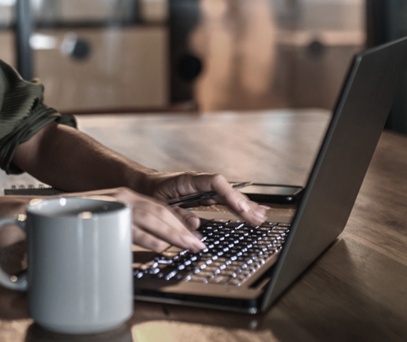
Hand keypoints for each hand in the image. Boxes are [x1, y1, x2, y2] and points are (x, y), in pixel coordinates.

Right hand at [70, 187, 207, 252]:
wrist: (40, 209)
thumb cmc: (74, 220)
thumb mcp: (107, 220)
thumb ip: (126, 228)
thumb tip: (153, 244)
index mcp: (125, 197)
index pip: (159, 209)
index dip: (179, 222)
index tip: (194, 236)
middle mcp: (121, 196)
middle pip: (160, 212)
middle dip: (182, 230)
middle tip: (199, 244)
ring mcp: (112, 203)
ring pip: (149, 218)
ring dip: (172, 233)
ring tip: (188, 246)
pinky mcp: (101, 213)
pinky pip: (129, 225)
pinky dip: (146, 237)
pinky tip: (160, 247)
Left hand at [142, 172, 266, 232]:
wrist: (145, 184)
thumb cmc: (151, 193)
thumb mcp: (159, 206)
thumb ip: (177, 215)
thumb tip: (195, 224)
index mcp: (189, 181)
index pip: (216, 182)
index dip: (230, 195)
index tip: (241, 209)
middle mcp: (200, 183)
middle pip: (227, 190)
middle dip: (244, 205)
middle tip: (258, 218)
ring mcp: (205, 189)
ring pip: (229, 195)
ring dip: (245, 206)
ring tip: (261, 216)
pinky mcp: (206, 196)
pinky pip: (226, 200)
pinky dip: (239, 206)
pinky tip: (253, 211)